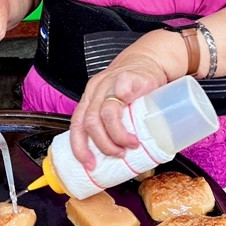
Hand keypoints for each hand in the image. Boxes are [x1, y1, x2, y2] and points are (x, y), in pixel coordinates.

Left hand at [69, 32, 185, 169]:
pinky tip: (137, 118)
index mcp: (89, 100)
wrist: (149, 60)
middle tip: (118, 154)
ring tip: (131, 143)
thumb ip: (113, 126)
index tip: (90, 164)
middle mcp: (96, 91)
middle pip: (90, 122)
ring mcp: (111, 83)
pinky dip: (126, 105)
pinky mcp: (128, 77)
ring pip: (105, 112)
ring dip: (118, 135)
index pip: (77, 126)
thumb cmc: (134, 87)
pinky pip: (122, 91)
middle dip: (103, 145)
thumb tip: (118, 160)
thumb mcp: (118, 107)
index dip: (79, 148)